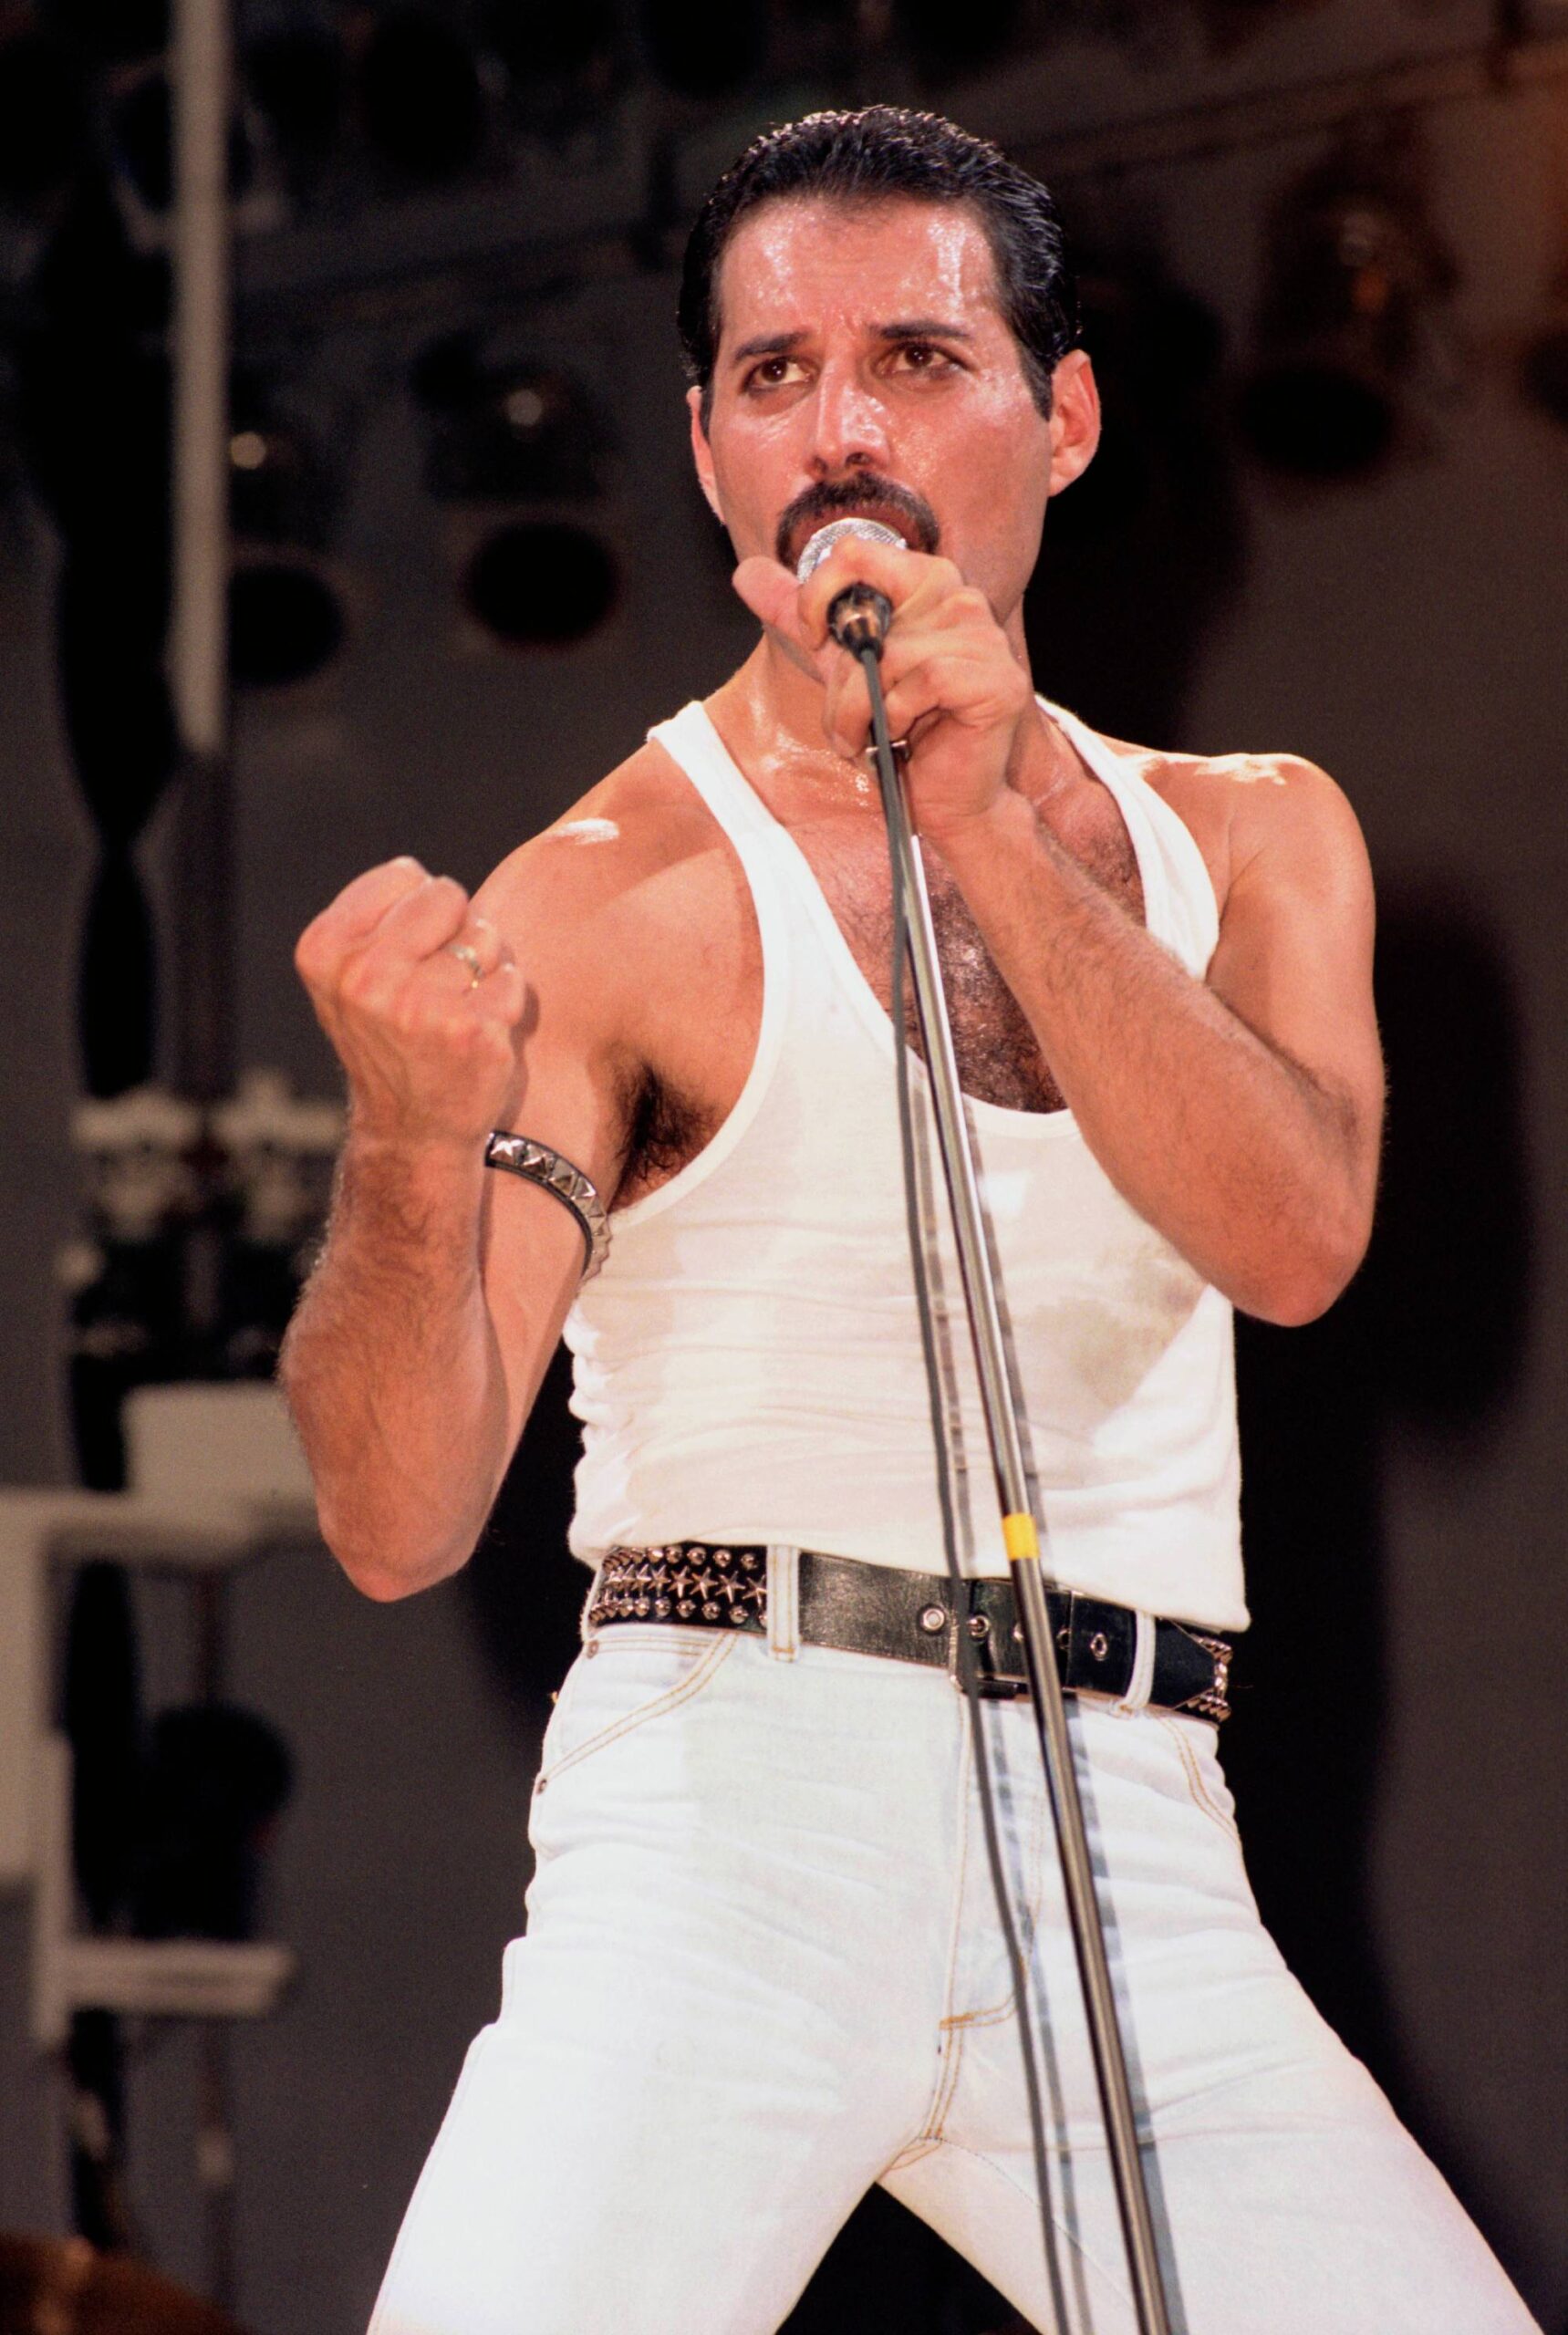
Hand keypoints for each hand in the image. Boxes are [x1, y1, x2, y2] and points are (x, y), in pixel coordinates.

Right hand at [295, 859, 524, 1149]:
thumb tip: (417, 872)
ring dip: (482, 969)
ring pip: (485, 935)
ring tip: (453, 1011)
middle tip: (434, 985)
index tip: (402, 959)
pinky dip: (504, 1003)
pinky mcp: (470, 1031)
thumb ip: (374, 918)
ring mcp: (418, 1005)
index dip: (417, 913)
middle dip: (453, 931)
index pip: (404, 874)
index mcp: (326, 950)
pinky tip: (476, 1035)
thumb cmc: (388, 1037)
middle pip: (447, 895)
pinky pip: (511, 978)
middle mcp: (364, 975)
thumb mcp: (350, 975)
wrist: (410, 1128)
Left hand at [733, 534, 1036, 846]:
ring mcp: (985, 639)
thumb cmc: (901, 733)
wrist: (946, 799)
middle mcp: (961, 600)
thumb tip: (746, 572)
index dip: (819, 597)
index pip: (855, 552)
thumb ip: (798, 614)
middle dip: (842, 678)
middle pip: (865, 615)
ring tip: (871, 737)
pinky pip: (921, 682)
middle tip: (849, 719)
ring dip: (862, 710)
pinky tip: (906, 737)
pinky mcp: (997, 680)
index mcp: (927, 584)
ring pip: (889, 657)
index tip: (815, 639)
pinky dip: (898, 718)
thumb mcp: (839, 665)